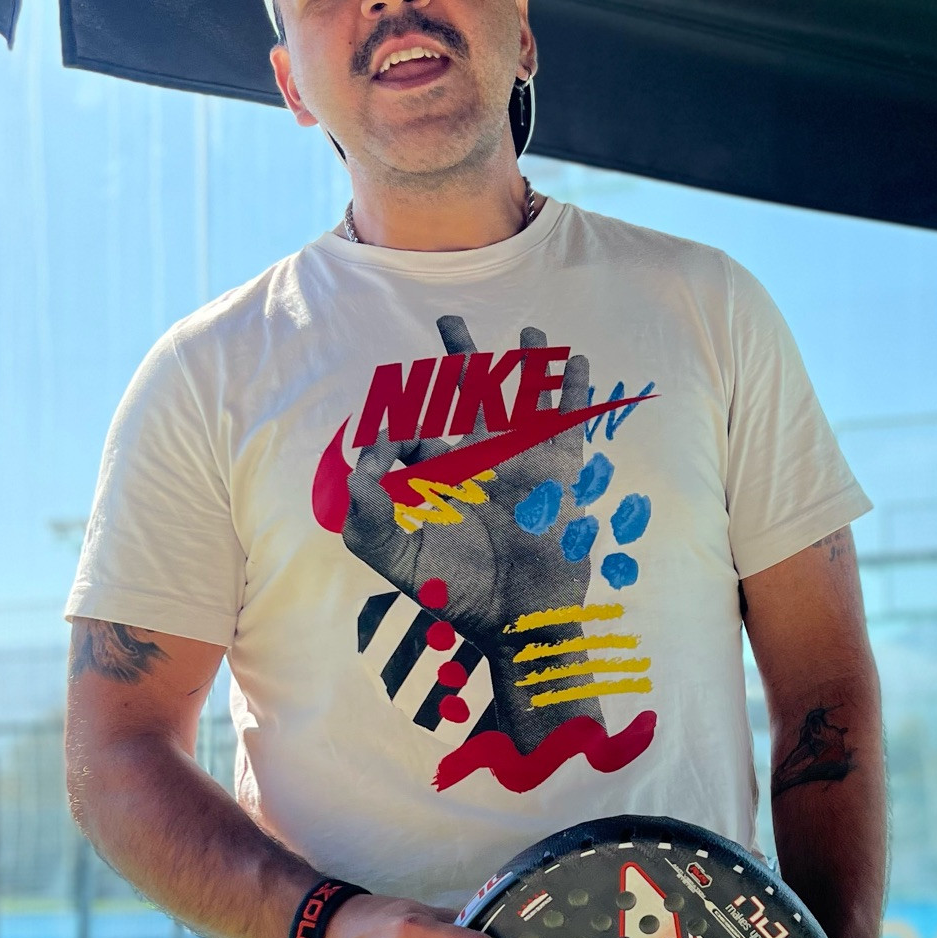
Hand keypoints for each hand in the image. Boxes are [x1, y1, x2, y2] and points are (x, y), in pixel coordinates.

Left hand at [341, 317, 599, 752]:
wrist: (516, 618)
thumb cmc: (456, 595)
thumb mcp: (398, 559)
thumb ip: (367, 516)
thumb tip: (358, 466)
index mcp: (438, 480)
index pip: (414, 432)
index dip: (396, 422)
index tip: (390, 434)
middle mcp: (479, 464)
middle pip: (468, 397)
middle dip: (458, 360)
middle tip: (447, 319)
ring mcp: (521, 464)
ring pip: (523, 400)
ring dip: (527, 365)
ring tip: (532, 330)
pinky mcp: (557, 473)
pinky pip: (568, 423)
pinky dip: (574, 391)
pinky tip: (578, 362)